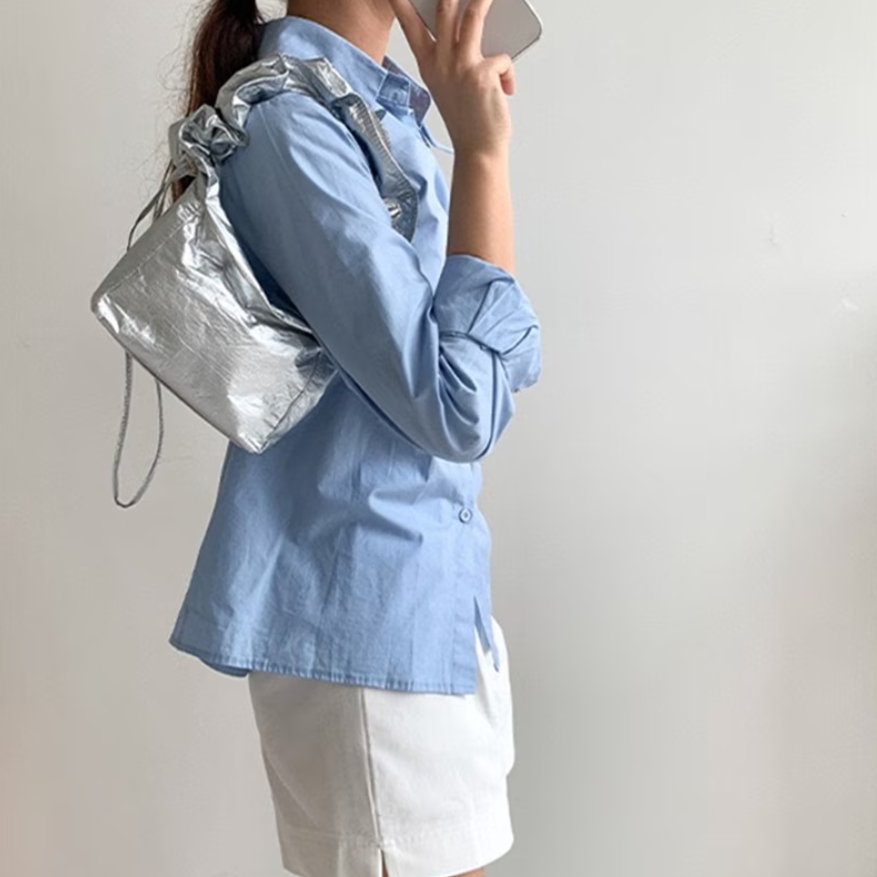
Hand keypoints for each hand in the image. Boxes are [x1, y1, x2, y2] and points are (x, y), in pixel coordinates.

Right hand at [387, 0, 515, 156]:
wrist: (479, 151)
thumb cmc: (469, 118)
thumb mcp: (455, 83)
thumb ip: (459, 55)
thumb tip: (475, 26)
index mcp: (429, 64)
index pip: (409, 21)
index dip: (402, 1)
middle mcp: (440, 61)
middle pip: (444, 6)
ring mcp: (460, 66)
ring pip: (473, 14)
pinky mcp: (481, 73)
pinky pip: (503, 55)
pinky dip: (509, 72)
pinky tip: (507, 90)